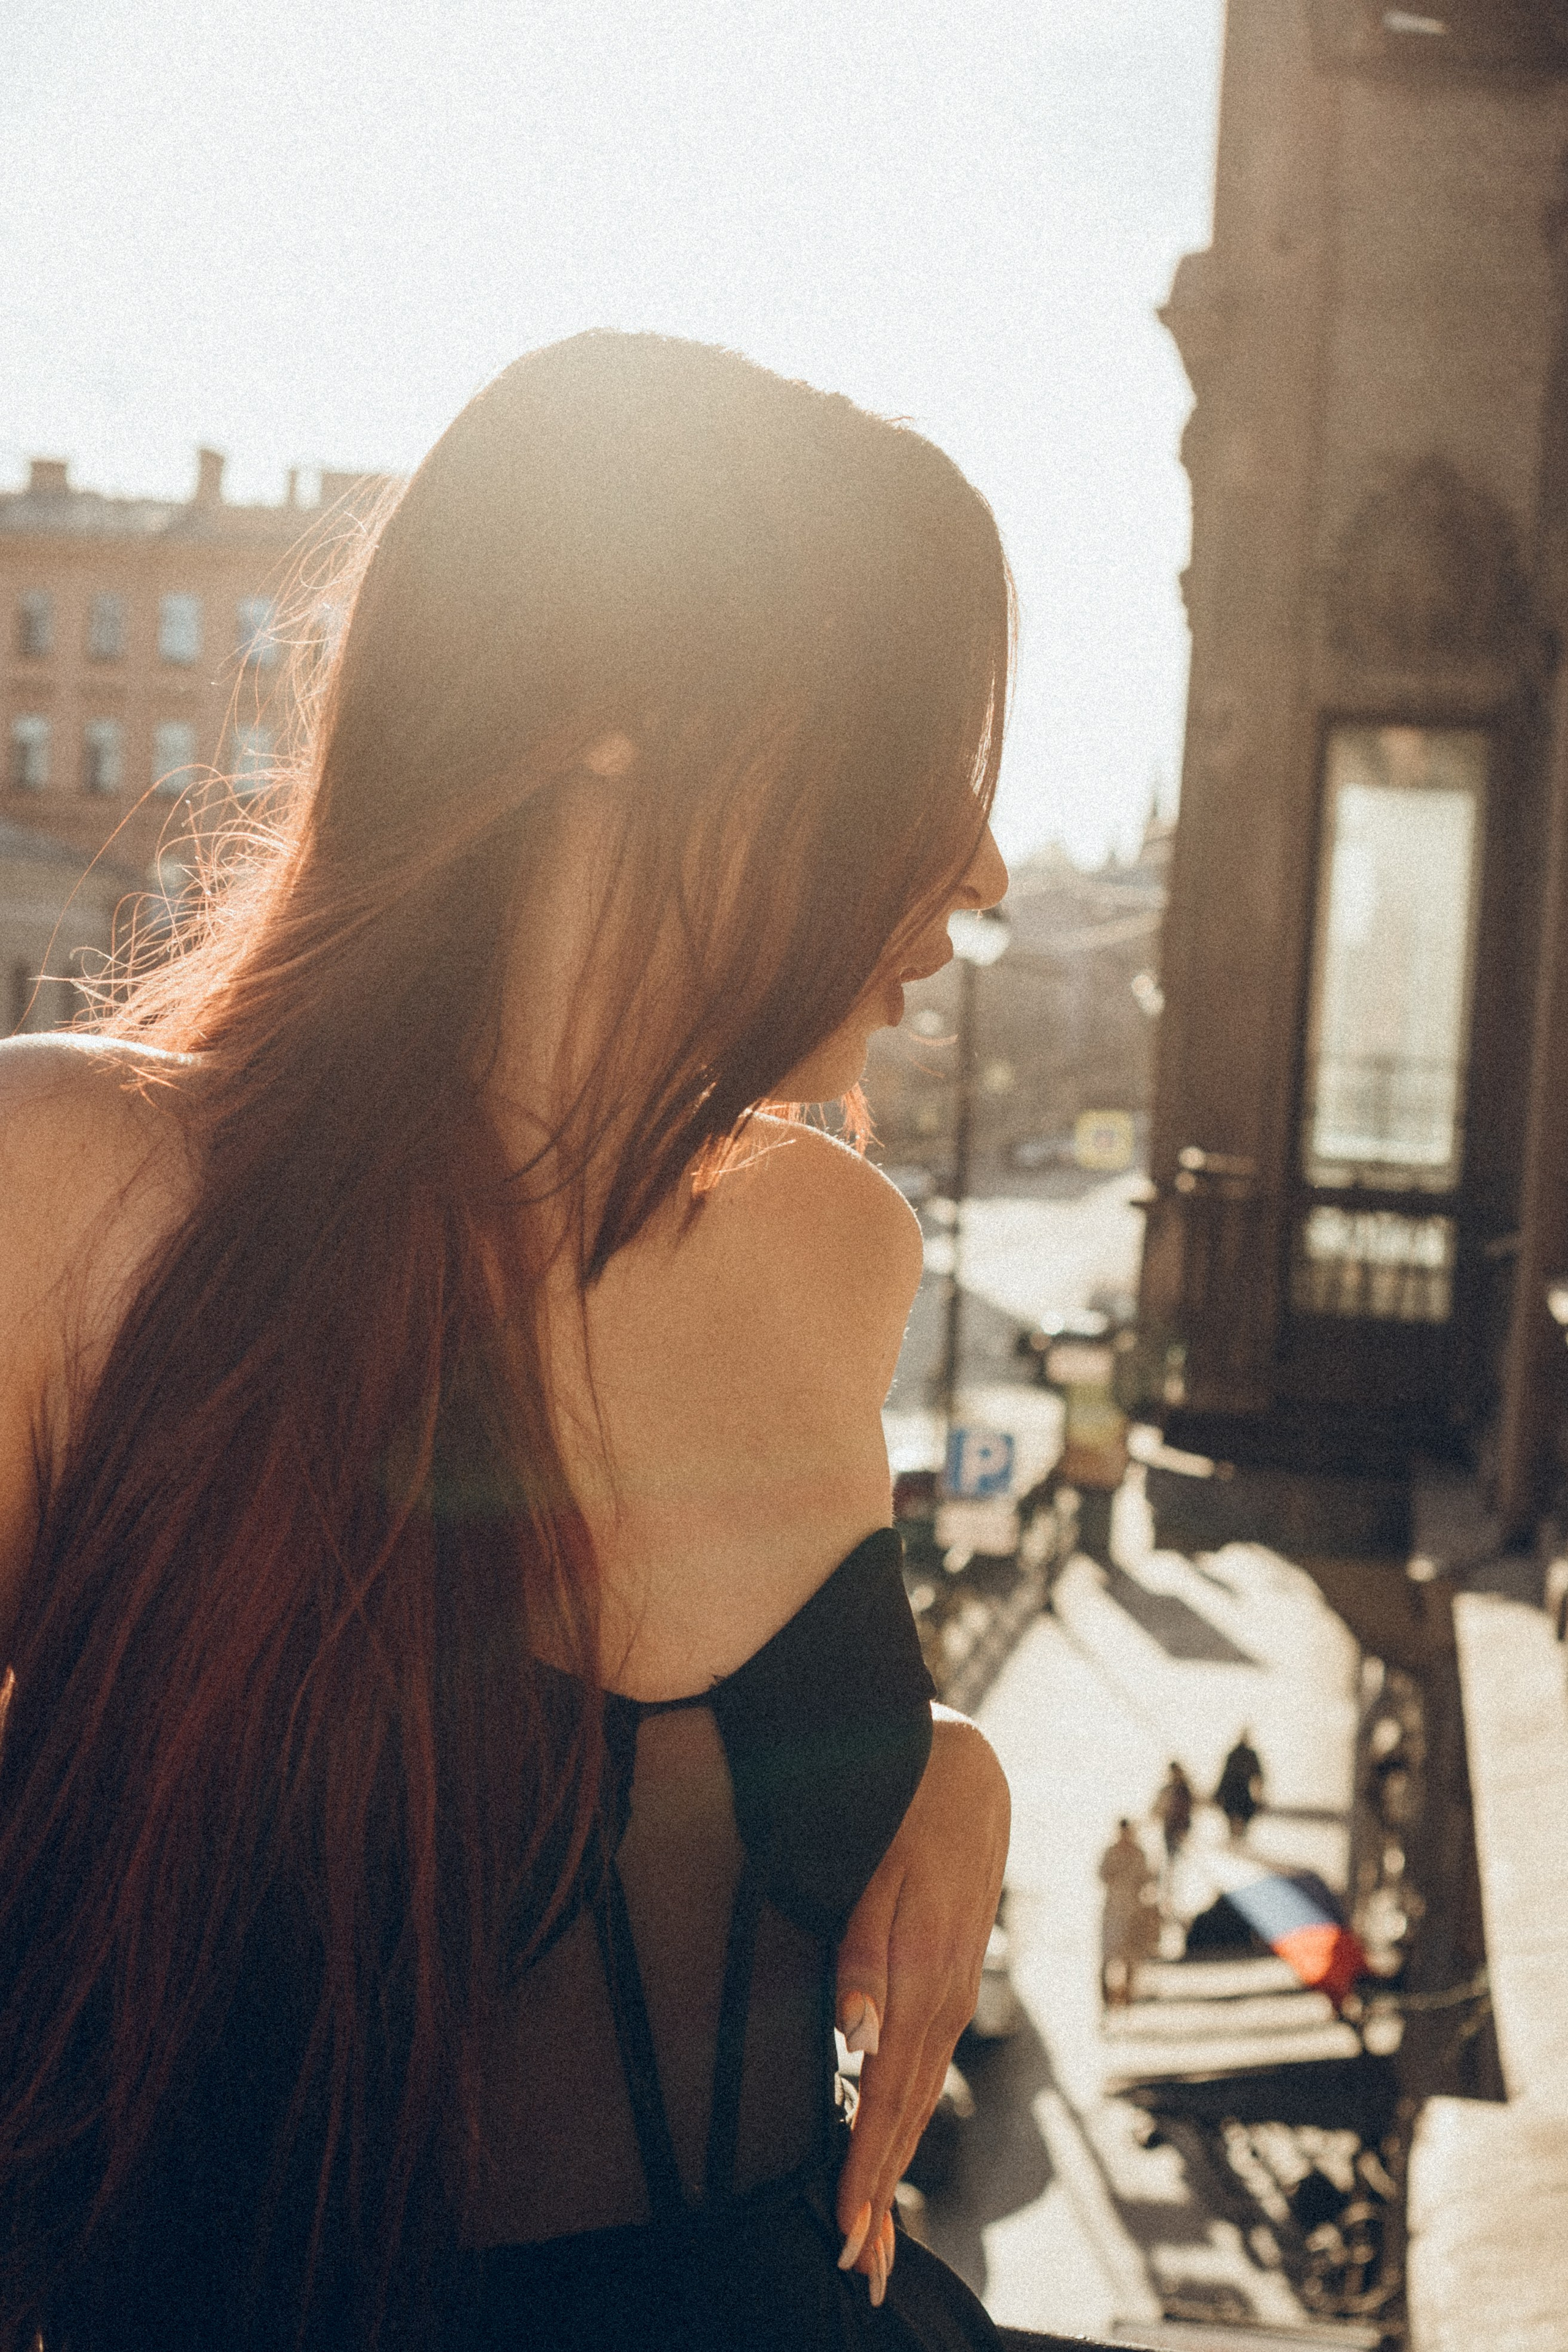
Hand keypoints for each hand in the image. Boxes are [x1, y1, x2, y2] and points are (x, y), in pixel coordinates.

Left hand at [833, 1707, 1009, 2296]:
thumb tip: (856, 2038)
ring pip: (920, 2097)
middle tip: (860, 2272)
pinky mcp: (952, 1980)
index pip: (885, 2100)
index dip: (864, 2172)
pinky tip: (893, 2140)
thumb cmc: (901, 1812)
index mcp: (922, 1985)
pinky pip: (927, 2066)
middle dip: (881, 2196)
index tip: (843, 2236)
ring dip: (895, 2168)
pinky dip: (906, 2117)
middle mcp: (944, 2002)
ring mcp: (954, 1993)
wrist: (963, 1769)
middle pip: (906, 2116)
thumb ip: (864, 1955)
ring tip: (875, 2236)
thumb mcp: (876, 1872)